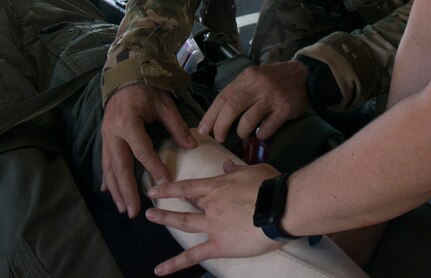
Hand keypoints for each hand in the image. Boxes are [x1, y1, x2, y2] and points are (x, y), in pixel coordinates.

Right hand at [101, 84, 197, 217]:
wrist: (124, 79)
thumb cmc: (146, 90)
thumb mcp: (164, 104)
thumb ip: (176, 125)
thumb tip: (192, 145)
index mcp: (128, 122)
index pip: (141, 149)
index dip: (154, 166)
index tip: (165, 182)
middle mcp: (113, 132)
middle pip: (120, 166)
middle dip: (126, 191)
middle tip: (133, 211)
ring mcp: (106, 137)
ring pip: (109, 168)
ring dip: (116, 190)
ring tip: (123, 209)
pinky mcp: (104, 139)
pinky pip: (105, 162)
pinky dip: (107, 178)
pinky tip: (109, 192)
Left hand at [146, 160, 282, 274]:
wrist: (280, 207)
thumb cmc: (271, 186)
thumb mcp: (253, 171)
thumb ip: (236, 170)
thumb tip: (225, 164)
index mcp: (218, 186)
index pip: (189, 187)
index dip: (171, 188)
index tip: (156, 188)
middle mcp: (211, 204)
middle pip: (185, 204)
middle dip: (165, 204)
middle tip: (149, 206)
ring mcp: (212, 225)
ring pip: (184, 223)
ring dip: (166, 220)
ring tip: (150, 219)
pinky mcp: (219, 245)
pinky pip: (194, 255)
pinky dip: (175, 263)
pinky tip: (160, 270)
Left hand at [199, 61, 308, 142]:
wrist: (304, 76)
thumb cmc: (274, 79)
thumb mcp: (254, 78)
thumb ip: (239, 92)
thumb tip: (219, 115)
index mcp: (247, 77)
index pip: (223, 97)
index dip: (211, 115)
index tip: (203, 129)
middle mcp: (258, 85)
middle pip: (231, 108)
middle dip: (221, 127)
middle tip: (219, 138)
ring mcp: (271, 98)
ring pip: (247, 122)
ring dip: (241, 132)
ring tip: (242, 134)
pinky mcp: (284, 110)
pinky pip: (266, 129)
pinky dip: (260, 135)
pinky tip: (261, 133)